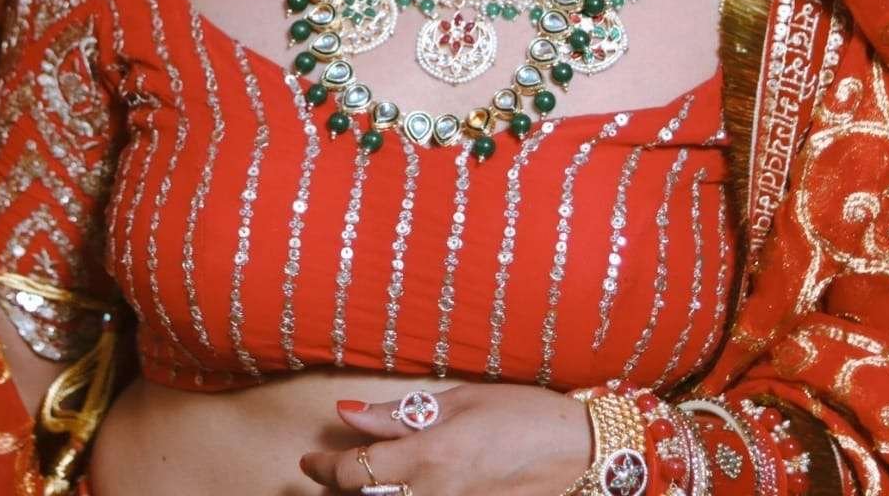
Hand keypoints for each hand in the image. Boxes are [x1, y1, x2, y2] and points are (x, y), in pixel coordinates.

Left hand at [298, 382, 592, 493]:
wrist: (578, 451)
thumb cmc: (519, 414)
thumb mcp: (456, 401)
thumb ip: (398, 414)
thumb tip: (347, 414)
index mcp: (430, 455)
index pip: (358, 473)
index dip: (326, 469)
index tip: (310, 462)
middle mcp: (438, 494)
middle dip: (342, 490)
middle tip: (328, 475)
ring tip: (361, 485)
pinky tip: (403, 490)